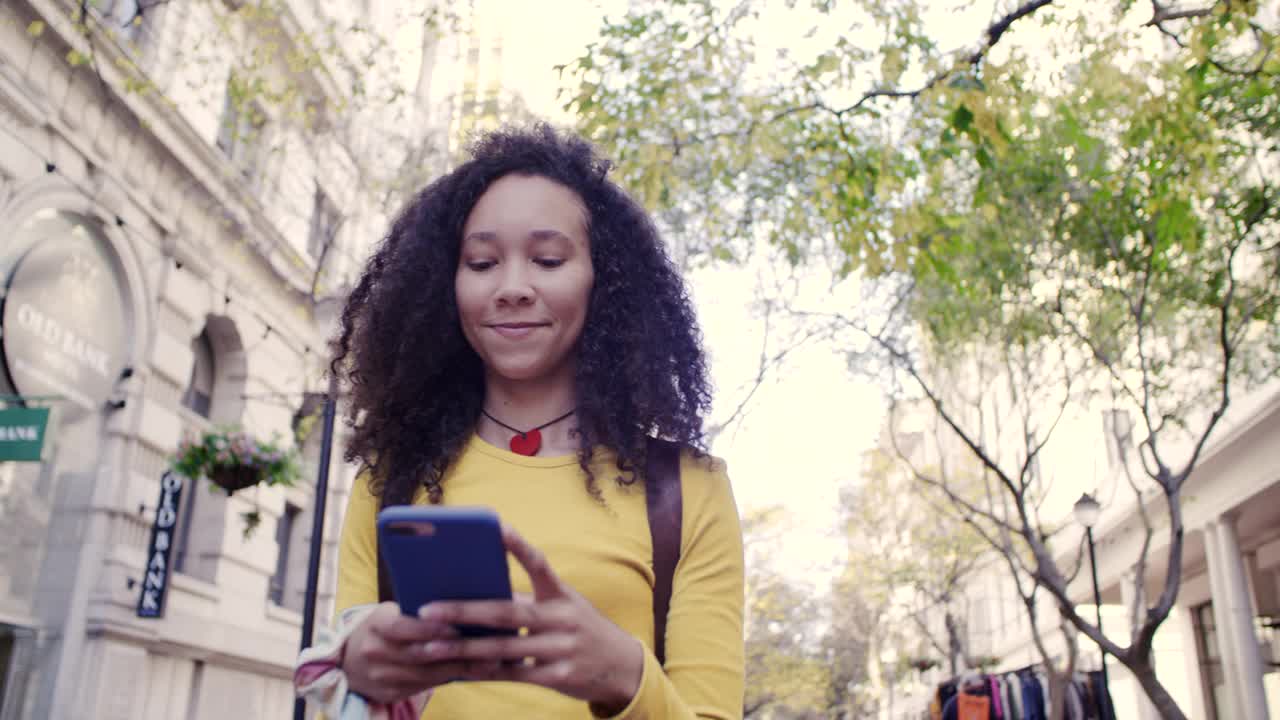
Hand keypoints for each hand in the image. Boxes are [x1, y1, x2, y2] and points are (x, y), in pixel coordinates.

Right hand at [342, 602, 490, 703]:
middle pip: (418, 655)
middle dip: (455, 652)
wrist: (349, 659)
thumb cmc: (384, 627)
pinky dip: (450, 679)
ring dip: (459, 669)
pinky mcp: (389, 694)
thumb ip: (418, 613)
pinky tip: (474, 673)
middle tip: (489, 647)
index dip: (430, 630)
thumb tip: (462, 609)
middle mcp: (373, 652)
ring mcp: (380, 676)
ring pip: (425, 675)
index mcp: (374, 624)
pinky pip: (424, 687)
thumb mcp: (392, 613)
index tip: (458, 628)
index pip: (402, 627)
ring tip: (490, 661)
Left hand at [417, 524, 644, 713]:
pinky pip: (513, 674)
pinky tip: (458, 668)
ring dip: (463, 648)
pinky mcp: (558, 677)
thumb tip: (480, 594)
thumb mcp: (565, 607)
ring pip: (503, 648)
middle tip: (428, 609)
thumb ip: (530, 601)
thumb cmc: (580, 628)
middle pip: (506, 613)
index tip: (497, 527)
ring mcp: (561, 649)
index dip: (518, 545)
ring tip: (430, 645)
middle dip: (464, 611)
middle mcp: (562, 619)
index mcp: (562, 594)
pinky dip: (484, 671)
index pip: (539, 564)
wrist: (622, 667)